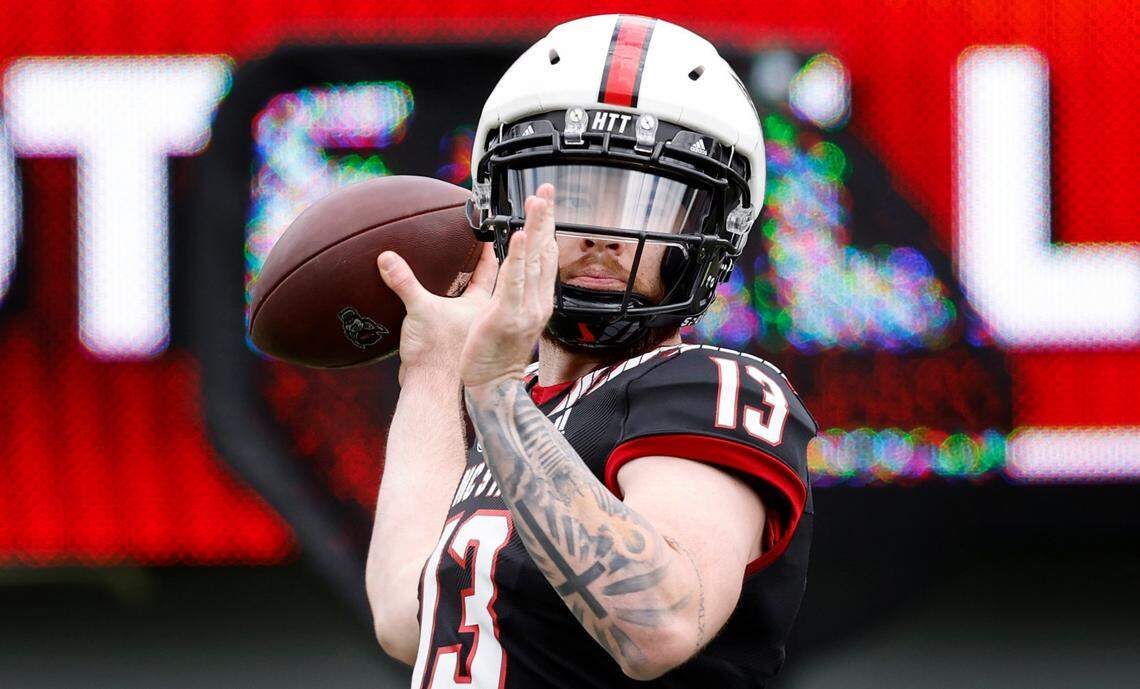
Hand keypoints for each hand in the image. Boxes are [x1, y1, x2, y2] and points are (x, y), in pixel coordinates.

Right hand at [377, 239, 497, 382]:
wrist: (430, 389)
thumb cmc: (438, 355)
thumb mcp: (421, 310)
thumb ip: (405, 282)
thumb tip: (387, 258)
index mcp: (480, 305)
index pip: (490, 269)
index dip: (488, 250)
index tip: (486, 233)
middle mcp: (476, 315)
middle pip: (478, 282)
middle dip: (471, 265)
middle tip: (464, 245)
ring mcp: (462, 328)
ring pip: (460, 299)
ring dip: (453, 285)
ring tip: (443, 267)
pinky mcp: (446, 339)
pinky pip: (443, 313)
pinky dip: (437, 303)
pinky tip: (423, 298)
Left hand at [459, 183, 558, 391]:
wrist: (490, 387)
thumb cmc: (491, 356)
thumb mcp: (504, 318)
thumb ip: (507, 293)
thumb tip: (505, 272)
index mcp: (536, 301)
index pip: (544, 257)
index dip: (546, 228)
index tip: (546, 204)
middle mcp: (536, 302)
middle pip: (544, 252)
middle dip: (547, 219)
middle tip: (548, 190)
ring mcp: (525, 309)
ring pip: (533, 261)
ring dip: (537, 228)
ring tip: (538, 202)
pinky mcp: (508, 316)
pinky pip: (516, 281)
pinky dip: (522, 257)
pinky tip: (525, 236)